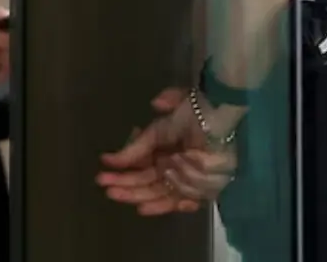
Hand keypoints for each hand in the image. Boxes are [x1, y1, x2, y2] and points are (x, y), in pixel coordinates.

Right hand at [98, 88, 239, 215]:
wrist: (223, 122)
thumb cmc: (195, 116)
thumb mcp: (163, 125)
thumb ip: (140, 141)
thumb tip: (115, 152)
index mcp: (163, 145)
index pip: (139, 162)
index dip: (122, 167)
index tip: (103, 169)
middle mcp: (171, 164)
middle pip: (144, 179)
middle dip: (123, 182)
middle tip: (103, 184)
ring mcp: (183, 179)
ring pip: (154, 191)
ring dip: (134, 195)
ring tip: (114, 194)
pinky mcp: (197, 190)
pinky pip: (176, 202)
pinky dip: (160, 206)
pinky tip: (142, 209)